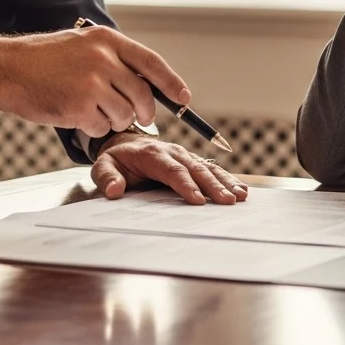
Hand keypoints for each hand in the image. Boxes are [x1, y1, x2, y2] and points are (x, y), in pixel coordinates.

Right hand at [0, 26, 189, 137]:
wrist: (8, 69)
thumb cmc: (45, 60)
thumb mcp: (84, 45)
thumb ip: (114, 59)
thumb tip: (149, 85)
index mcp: (107, 40)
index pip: (151, 63)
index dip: (171, 83)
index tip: (184, 98)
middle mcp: (104, 59)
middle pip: (142, 95)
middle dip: (146, 112)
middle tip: (142, 118)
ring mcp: (92, 84)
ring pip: (124, 115)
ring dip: (112, 120)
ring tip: (90, 108)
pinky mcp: (79, 108)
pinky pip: (101, 128)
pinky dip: (92, 128)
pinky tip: (74, 114)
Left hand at [91, 132, 249, 205]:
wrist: (125, 143)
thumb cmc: (116, 159)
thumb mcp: (103, 166)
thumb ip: (107, 178)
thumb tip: (115, 191)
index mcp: (152, 154)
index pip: (172, 170)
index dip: (185, 184)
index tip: (197, 201)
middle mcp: (173, 152)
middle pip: (196, 169)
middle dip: (212, 185)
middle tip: (227, 201)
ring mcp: (185, 156)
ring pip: (208, 167)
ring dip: (224, 181)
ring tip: (240, 196)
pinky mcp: (192, 161)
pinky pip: (212, 168)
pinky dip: (227, 178)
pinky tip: (241, 189)